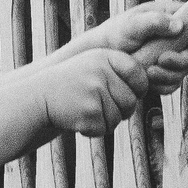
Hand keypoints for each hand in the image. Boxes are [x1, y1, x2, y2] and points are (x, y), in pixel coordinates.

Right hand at [37, 49, 152, 136]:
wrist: (37, 98)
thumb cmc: (70, 84)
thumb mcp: (93, 65)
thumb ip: (118, 71)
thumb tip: (150, 84)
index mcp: (107, 57)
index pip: (139, 75)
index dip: (137, 89)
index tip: (126, 93)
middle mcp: (103, 72)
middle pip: (131, 101)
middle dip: (120, 110)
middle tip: (99, 107)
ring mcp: (96, 92)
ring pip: (119, 118)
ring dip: (105, 121)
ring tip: (85, 111)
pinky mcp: (89, 113)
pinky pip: (105, 128)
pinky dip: (93, 130)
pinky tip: (78, 120)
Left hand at [86, 2, 187, 93]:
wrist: (101, 55)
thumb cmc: (115, 34)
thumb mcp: (132, 24)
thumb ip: (154, 22)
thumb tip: (179, 26)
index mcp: (171, 18)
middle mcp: (174, 38)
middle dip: (181, 60)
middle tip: (162, 60)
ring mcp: (170, 57)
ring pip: (184, 71)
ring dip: (169, 75)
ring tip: (149, 72)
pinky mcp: (163, 74)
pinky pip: (173, 84)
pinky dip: (163, 85)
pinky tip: (148, 81)